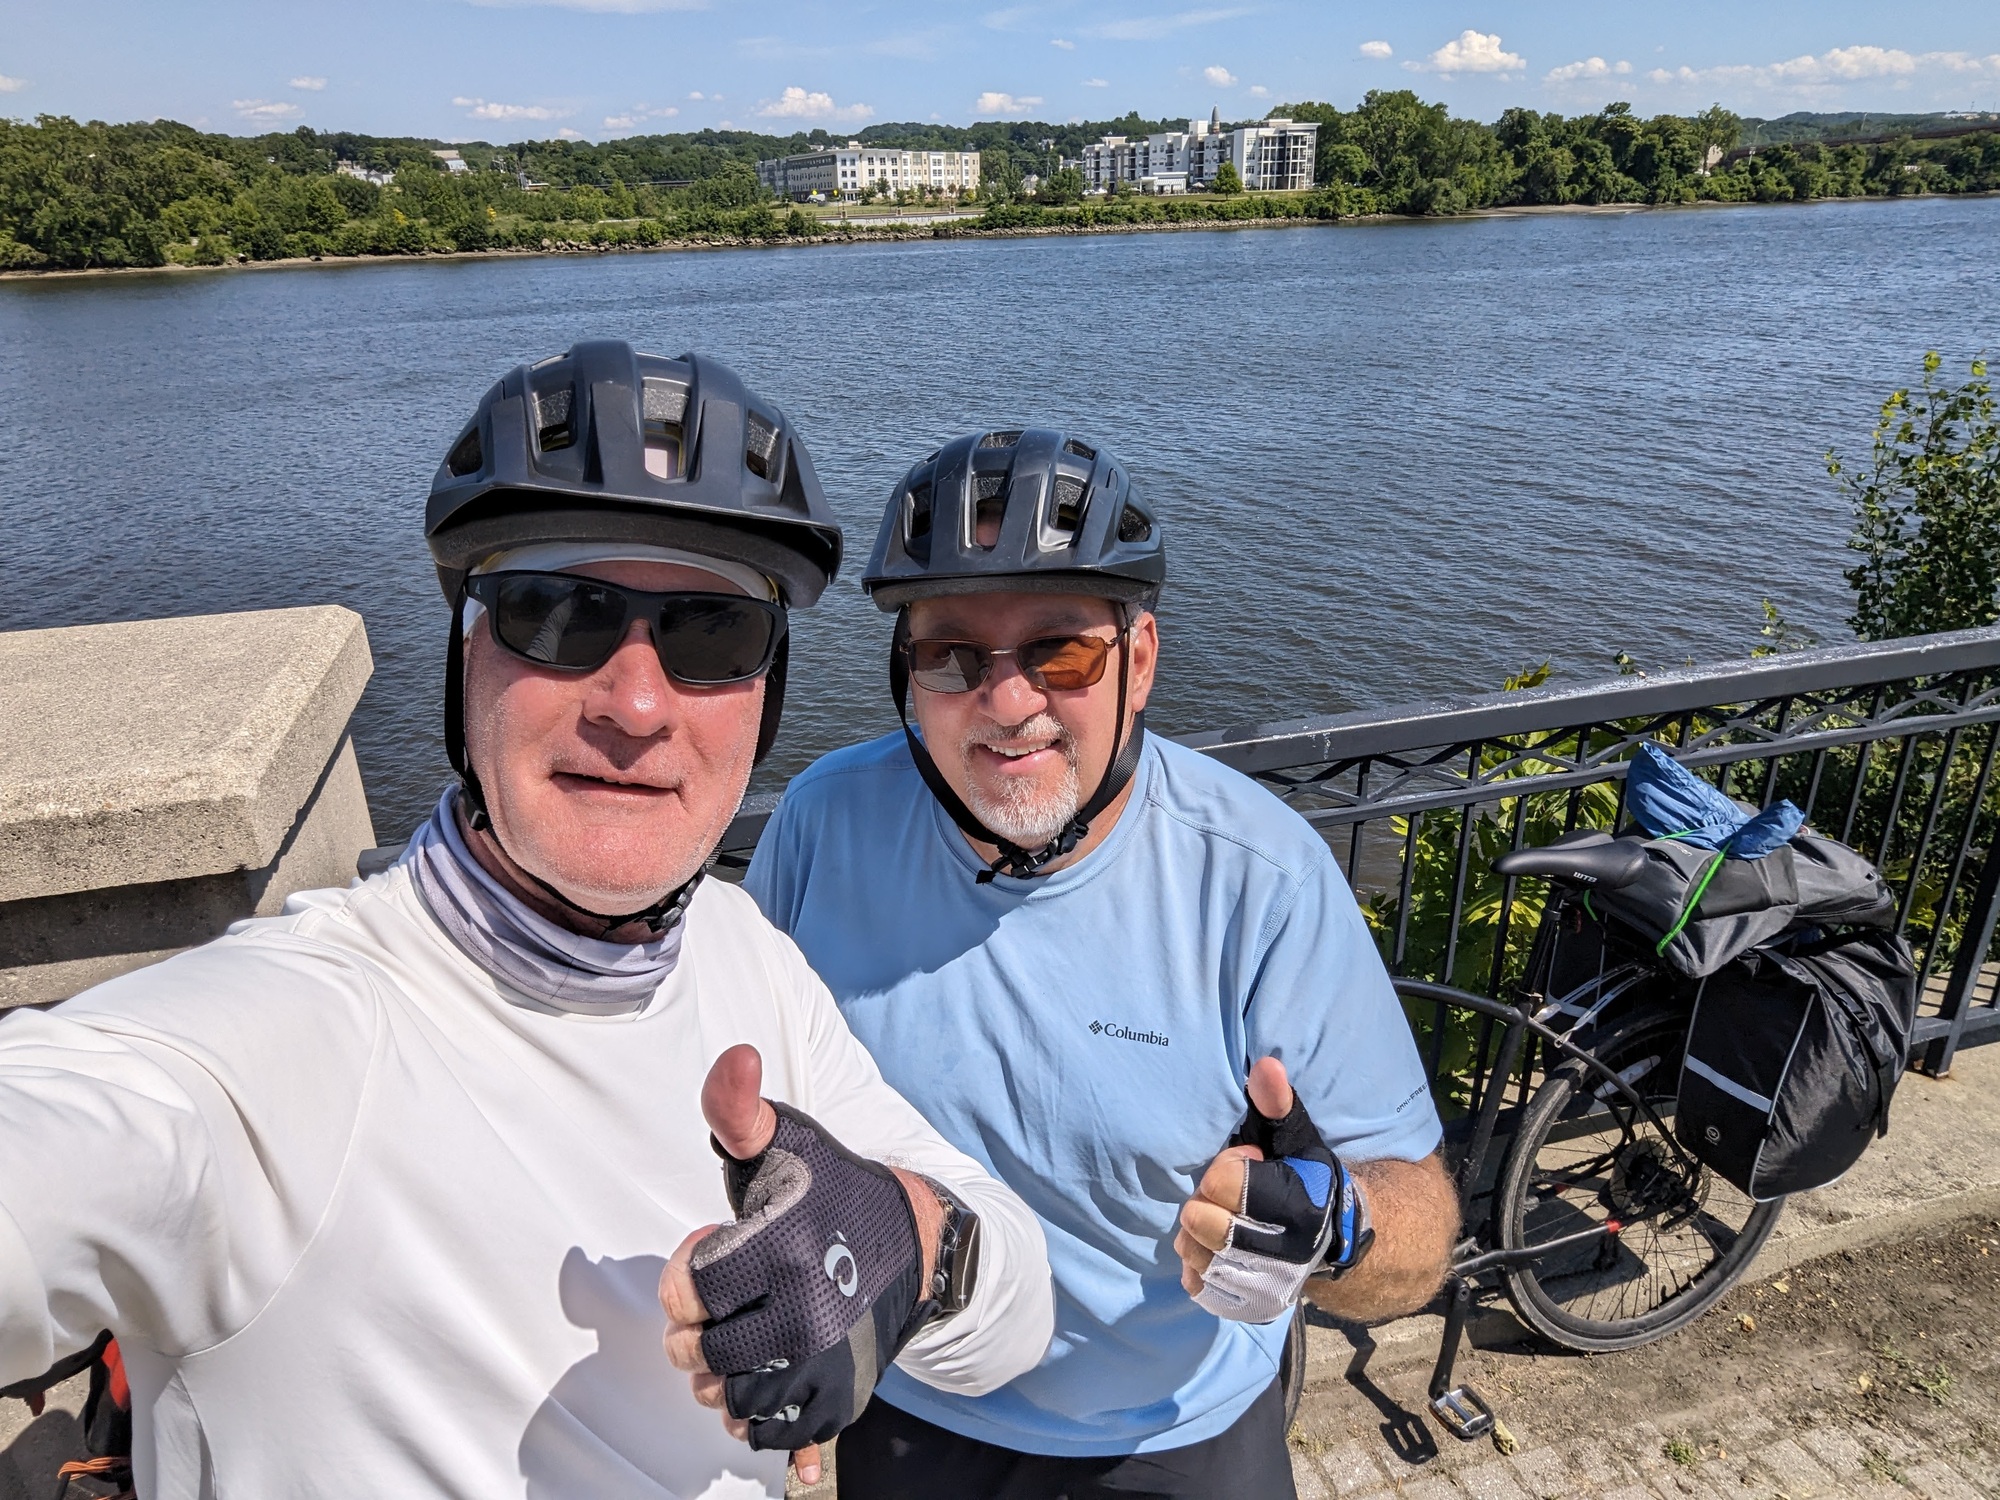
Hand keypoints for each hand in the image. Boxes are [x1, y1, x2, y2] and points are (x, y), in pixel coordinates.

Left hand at [661, 1045, 820, 1483]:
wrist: (914, 1242)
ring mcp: (825, 1364)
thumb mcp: (783, 1142)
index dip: (685, 1276)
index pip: (686, 1293)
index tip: (710, 1253)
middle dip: (692, 1333)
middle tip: (715, 1307)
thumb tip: (736, 1055)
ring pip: (731, 1402)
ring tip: (735, 1343)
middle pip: (700, 1355)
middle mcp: (806, 1314)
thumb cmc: (831, 1189)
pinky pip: (775, 1437)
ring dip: (717, 1380)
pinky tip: (762, 1390)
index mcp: (782, 1248)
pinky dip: (758, 1422)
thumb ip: (737, 1105)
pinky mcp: (842, 1400)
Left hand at [1174, 1057, 1292, 1290]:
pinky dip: (1196, 1264)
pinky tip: (1213, 1248)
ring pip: (1193, 1253)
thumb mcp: (1296, 1136)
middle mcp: (1282, 1255)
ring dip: (1195, 1232)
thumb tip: (1266, 1065)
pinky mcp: (1247, 1306)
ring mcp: (1263, 1285)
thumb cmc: (1305, 1176)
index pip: (1222, 1182)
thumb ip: (1277, 1103)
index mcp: (1297, 1209)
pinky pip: (1197, 1284)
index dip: (1227, 1165)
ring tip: (1219, 1218)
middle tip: (1226, 1195)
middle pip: (1200, 1222)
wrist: (1329, 1237)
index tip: (1248, 1161)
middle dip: (1206, 1200)